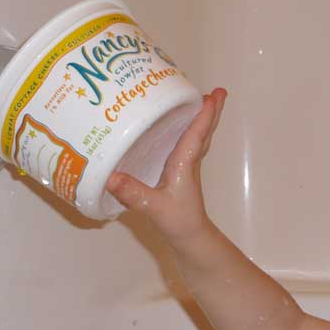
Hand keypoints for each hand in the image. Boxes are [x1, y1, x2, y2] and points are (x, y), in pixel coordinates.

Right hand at [106, 88, 226, 240]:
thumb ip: (134, 193)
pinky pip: (189, 146)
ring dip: (202, 119)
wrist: (190, 238)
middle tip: (218, 91)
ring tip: (203, 100)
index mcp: (184, 164)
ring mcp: (187, 167)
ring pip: (198, 138)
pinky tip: (180, 127)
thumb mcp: (153, 207)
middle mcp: (189, 162)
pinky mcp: (181, 173)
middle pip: (203, 132)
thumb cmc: (178, 222)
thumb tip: (111, 176)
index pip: (196, 135)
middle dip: (210, 111)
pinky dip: (190, 131)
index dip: (204, 115)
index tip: (213, 96)